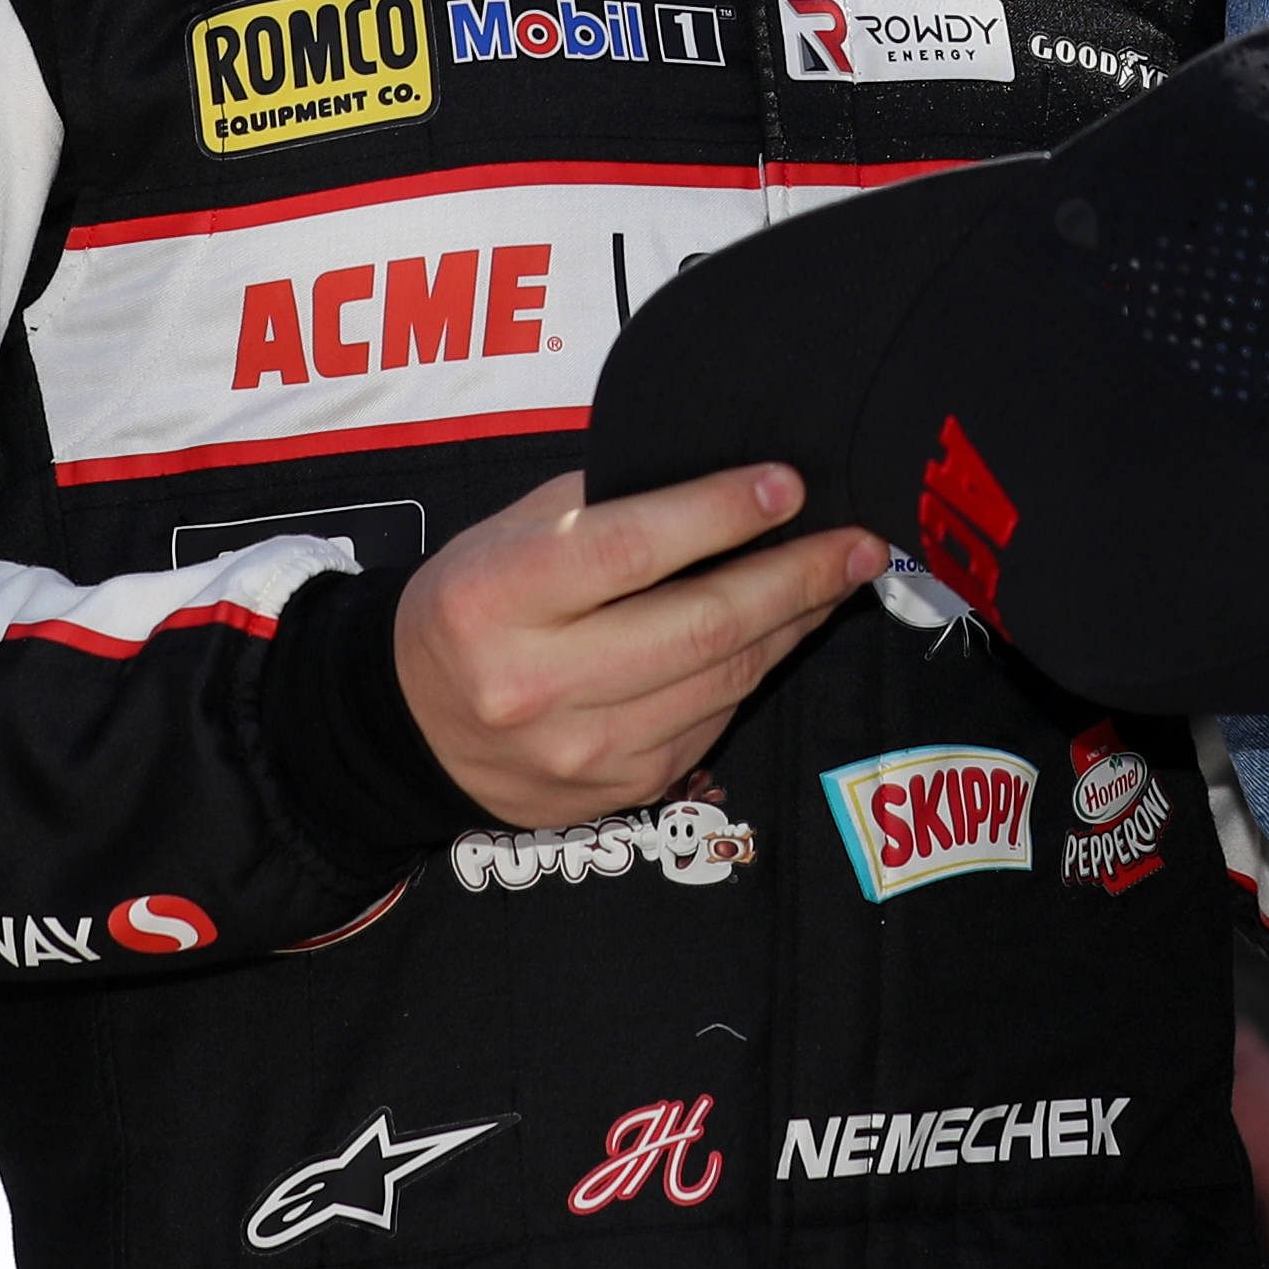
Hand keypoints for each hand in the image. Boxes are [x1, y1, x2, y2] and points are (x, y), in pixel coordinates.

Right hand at [394, 465, 882, 829]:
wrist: (411, 724)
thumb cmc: (476, 600)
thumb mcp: (512, 530)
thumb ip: (607, 504)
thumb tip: (731, 480)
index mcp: (497, 597)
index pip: (629, 550)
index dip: (721, 514)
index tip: (790, 485)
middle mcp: (536, 682)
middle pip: (700, 626)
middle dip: (796, 577)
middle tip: (857, 539)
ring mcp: (581, 748)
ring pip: (723, 679)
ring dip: (796, 623)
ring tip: (840, 576)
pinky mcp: (620, 788)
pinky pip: (714, 719)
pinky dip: (758, 669)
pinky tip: (785, 629)